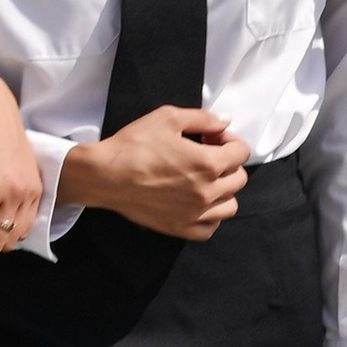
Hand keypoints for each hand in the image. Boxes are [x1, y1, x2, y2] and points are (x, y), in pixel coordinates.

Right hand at [62, 109, 249, 238]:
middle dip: (229, 163)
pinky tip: (197, 202)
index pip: (242, 153)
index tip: (213, 139)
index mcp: (208, 163)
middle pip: (239, 179)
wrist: (105, 175)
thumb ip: (203, 119)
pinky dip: (211, 216)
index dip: (230, 141)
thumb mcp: (168, 118)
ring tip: (205, 180)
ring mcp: (194, 213)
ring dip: (224, 190)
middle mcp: (206, 192)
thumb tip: (225, 123)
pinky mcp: (180, 228)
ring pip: (230, 206)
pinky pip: (210, 228)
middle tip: (208, 155)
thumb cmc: (134, 145)